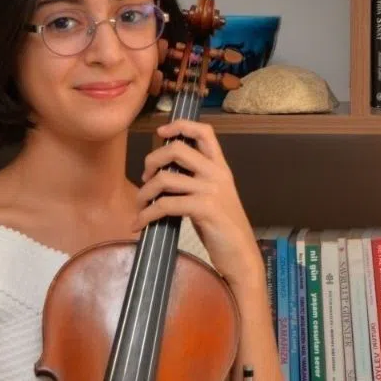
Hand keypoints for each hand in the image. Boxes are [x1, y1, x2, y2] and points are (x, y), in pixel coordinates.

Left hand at [135, 119, 260, 285]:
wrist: (241, 255)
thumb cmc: (223, 229)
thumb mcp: (214, 197)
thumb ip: (196, 181)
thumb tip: (164, 175)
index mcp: (220, 167)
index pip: (204, 132)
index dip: (180, 125)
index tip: (161, 132)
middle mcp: (216, 174)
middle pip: (176, 149)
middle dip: (152, 160)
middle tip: (145, 177)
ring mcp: (211, 190)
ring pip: (165, 179)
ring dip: (144, 192)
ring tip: (140, 204)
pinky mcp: (204, 209)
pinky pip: (164, 205)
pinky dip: (146, 214)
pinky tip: (140, 223)